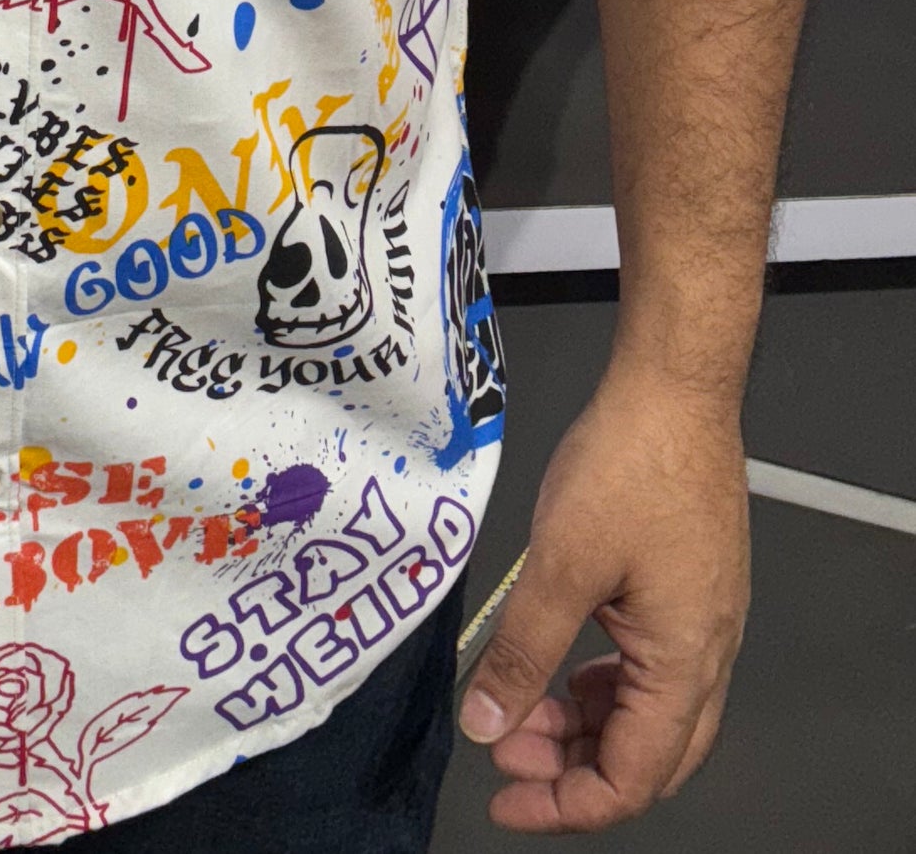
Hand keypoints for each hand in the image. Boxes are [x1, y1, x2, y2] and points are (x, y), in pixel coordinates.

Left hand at [458, 366, 748, 832]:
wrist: (674, 391)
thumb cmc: (632, 462)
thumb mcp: (559, 564)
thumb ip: (521, 652)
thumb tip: (487, 724)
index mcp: (687, 662)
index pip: (633, 777)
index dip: (566, 803)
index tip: (505, 798)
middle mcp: (707, 653)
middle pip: (647, 756)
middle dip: (572, 769)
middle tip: (505, 755)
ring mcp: (701, 621)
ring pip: (646, 711)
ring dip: (581, 723)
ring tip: (517, 707)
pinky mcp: (687, 590)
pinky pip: (646, 666)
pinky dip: (599, 682)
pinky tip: (556, 665)